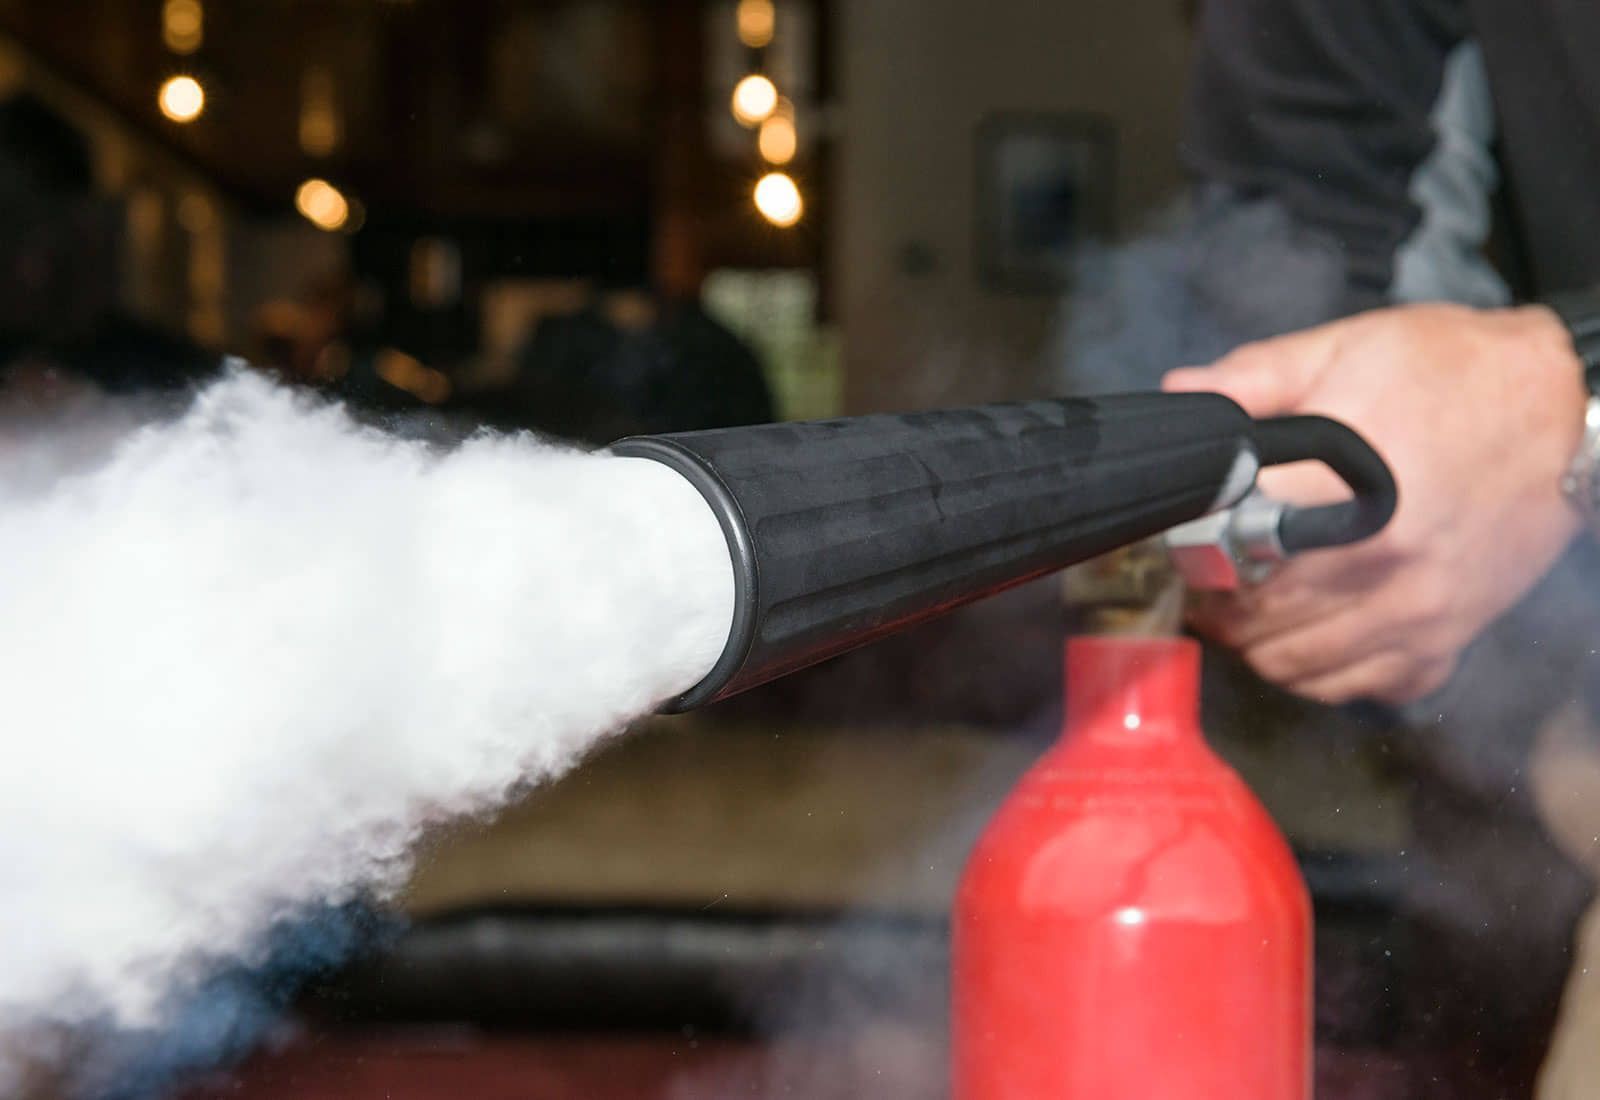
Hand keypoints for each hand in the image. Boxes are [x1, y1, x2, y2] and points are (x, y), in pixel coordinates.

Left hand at [1163, 303, 1585, 704]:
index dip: (1193, 550)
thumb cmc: (1453, 372)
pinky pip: (1360, 688)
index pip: (1231, 553)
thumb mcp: (1347, 348)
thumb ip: (1254, 377)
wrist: (1564, 409)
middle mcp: (1383, 566)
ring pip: (1297, 666)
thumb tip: (1182, 394)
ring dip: (1255, 645)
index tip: (1188, 541)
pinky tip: (1306, 638)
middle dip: (1218, 603)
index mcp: (1347, 492)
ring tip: (1245, 612)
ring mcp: (1418, 612)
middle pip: (1257, 620)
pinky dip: (1319, 675)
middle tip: (1207, 581)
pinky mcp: (1447, 639)